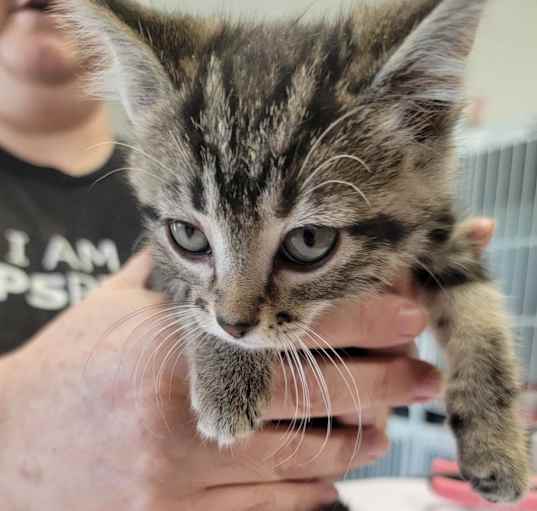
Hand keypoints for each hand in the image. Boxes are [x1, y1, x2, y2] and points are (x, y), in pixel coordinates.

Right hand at [1, 216, 492, 509]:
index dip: (360, 315)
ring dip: (354, 441)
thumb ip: (180, 277)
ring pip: (299, 461)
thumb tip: (225, 237)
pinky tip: (334, 475)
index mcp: (171, 350)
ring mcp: (180, 481)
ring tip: (386, 423)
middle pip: (311, 395)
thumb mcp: (118, 309)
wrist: (8, 451)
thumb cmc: (68, 371)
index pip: (290, 325)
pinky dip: (310, 493)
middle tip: (423, 371)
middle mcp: (183, 416)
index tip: (410, 309)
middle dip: (382, 381)